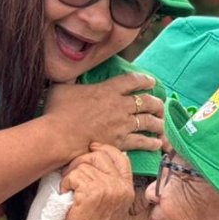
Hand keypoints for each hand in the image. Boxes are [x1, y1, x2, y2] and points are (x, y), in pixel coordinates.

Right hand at [43, 72, 163, 157]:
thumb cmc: (57, 112)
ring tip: (162, 125)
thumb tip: (70, 75)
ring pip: (148, 121)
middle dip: (156, 103)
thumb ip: (71, 81)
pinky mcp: (120, 142)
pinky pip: (142, 142)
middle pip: (146, 101)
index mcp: (107, 90)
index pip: (132, 81)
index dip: (144, 80)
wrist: (58, 136)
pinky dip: (151, 143)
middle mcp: (119, 105)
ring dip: (158, 123)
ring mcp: (122, 124)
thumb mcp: (62, 88)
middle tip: (160, 106)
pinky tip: (157, 144)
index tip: (151, 82)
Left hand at [61, 145, 136, 219]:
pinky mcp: (91, 191)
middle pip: (100, 155)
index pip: (121, 157)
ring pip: (84, 164)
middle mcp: (120, 186)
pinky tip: (66, 195)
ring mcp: (107, 188)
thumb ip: (111, 184)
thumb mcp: (112, 204)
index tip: (91, 149)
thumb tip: (100, 158)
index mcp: (127, 188)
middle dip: (81, 160)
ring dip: (70, 175)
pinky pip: (74, 175)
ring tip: (69, 190)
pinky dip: (65, 183)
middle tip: (71, 174)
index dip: (105, 149)